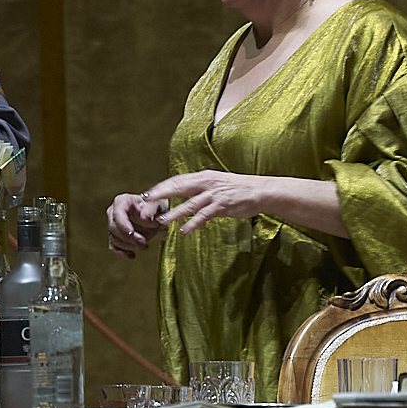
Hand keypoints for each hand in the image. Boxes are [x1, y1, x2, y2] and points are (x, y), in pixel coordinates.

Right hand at [107, 192, 169, 258]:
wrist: (158, 220)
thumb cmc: (157, 209)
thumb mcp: (158, 206)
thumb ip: (151, 209)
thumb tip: (144, 217)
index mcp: (123, 201)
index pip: (118, 213)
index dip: (123, 224)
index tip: (132, 233)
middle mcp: (114, 211)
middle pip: (114, 227)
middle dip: (129, 238)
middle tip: (144, 244)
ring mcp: (113, 225)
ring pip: (114, 238)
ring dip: (129, 245)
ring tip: (145, 246)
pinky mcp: (115, 237)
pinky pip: (113, 247)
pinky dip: (122, 253)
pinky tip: (132, 255)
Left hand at [144, 170, 276, 236]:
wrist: (260, 190)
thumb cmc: (239, 188)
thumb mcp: (218, 183)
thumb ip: (202, 188)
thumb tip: (187, 193)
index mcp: (204, 176)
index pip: (178, 180)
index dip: (162, 187)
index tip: (148, 194)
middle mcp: (207, 183)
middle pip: (179, 188)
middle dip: (161, 195)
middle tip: (145, 203)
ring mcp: (214, 194)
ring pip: (190, 204)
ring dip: (175, 213)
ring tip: (162, 222)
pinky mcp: (223, 206)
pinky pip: (204, 216)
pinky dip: (193, 223)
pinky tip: (185, 231)